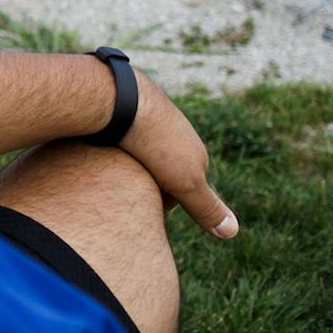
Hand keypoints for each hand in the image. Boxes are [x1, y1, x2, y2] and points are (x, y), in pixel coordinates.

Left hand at [118, 70, 237, 238]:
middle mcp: (172, 132)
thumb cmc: (156, 144)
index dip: (165, 202)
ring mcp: (147, 119)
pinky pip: (117, 140)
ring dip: (127, 167)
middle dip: (146, 183)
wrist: (122, 99)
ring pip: (138, 156)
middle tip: (126, 189)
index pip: (183, 188)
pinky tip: (99, 155)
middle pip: (160, 171)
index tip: (147, 205)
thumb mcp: (185, 183)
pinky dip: (111, 151)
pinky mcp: (121, 111)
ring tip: (112, 172)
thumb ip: (206, 207)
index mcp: (191, 148)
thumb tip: (233, 232)